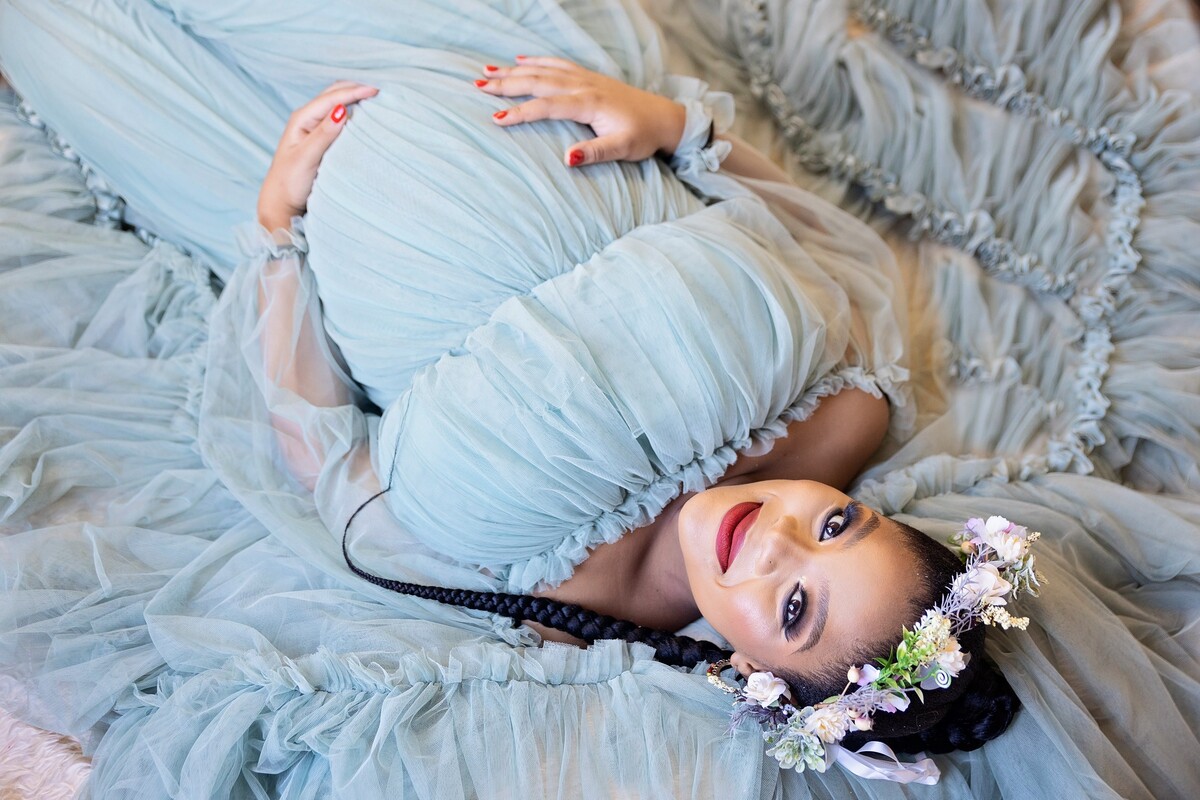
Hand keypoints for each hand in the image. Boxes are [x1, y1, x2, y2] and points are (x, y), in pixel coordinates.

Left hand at [258, 82, 378, 230]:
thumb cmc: (290, 182)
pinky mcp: (322, 138)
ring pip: (338, 104)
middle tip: (380, 90)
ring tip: (376, 98)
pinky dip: (353, 111)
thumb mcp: (306, 158)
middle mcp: (308, 118)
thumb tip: (342, 110)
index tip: (376, 91)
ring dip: (355, 97)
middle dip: (356, 88)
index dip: (354, 92)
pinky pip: (340, 117)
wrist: (281, 202)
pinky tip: (365, 114)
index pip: (331, 98)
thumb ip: (323, 134)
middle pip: (334, 94)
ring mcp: (314, 127)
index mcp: (302, 119)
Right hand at [476, 57, 685, 167]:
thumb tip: (567, 159)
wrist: (665, 118)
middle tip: (478, 87)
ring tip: (488, 71)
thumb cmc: (643, 136)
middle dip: (507, 84)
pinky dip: (537, 62)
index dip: (520, 112)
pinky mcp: (589, 78)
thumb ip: (595, 153)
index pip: (546, 106)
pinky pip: (557, 65)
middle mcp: (584, 86)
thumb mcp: (623, 149)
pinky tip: (522, 61)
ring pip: (544, 70)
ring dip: (515, 70)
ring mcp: (586, 78)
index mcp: (589, 103)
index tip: (495, 119)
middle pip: (538, 81)